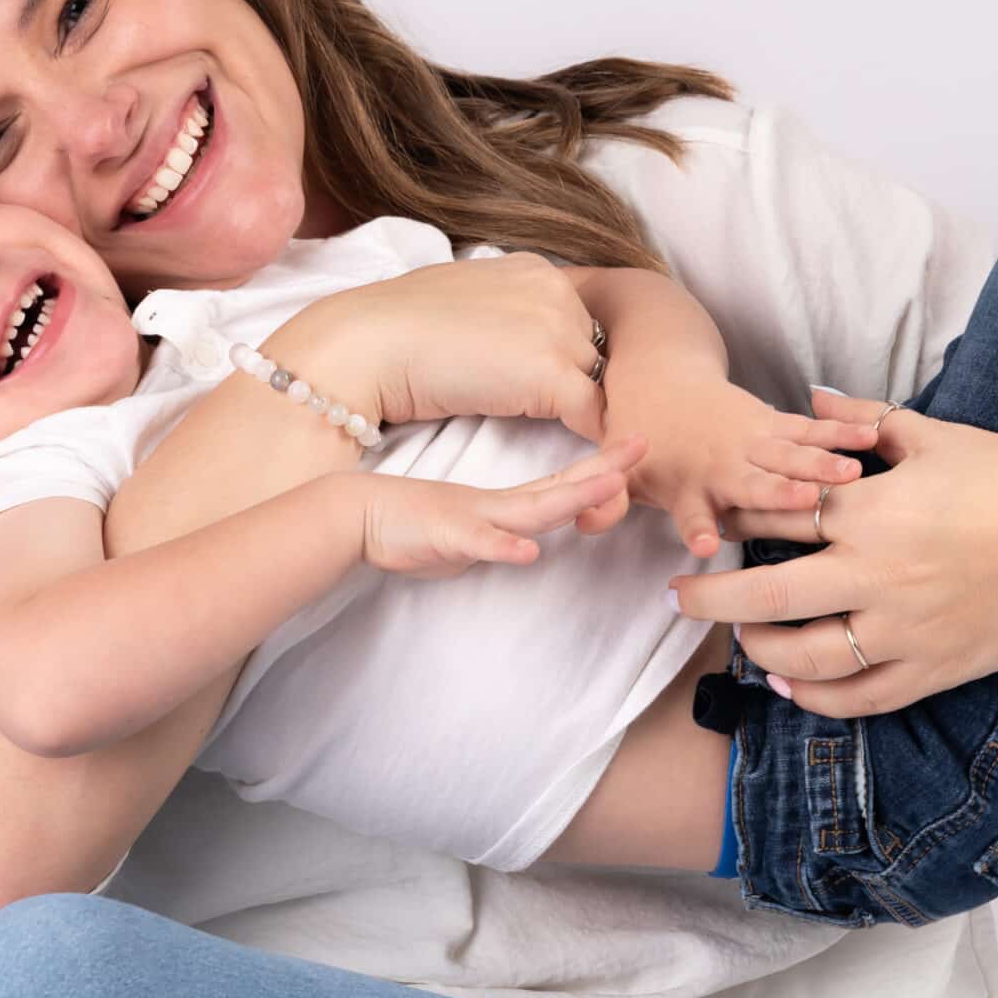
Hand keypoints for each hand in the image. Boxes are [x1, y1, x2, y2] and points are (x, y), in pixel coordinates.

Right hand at [278, 254, 610, 442]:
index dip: (564, 362)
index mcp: (534, 270)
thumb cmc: (393, 330)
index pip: (576, 322)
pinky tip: (575, 461)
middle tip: (564, 425)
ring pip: (602, 384)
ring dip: (587, 415)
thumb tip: (507, 344)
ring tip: (577, 447)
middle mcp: (555, 290)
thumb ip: (499, 317)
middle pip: (595, 351)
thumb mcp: (462, 305)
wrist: (366, 343)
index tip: (549, 394)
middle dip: (579, 387)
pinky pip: (595, 416)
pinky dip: (592, 442)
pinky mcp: (550, 374)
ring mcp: (557, 329)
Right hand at [358, 437, 646, 578]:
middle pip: (559, 489)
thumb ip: (497, 533)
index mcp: (502, 505)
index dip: (600, 467)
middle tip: (643, 444)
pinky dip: (504, 547)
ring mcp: (473, 518)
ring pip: (531, 510)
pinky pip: (479, 544)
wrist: (354, 514)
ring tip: (610, 486)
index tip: (636, 446)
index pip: (560, 485)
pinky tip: (528, 552)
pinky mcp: (446, 537)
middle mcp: (496, 506)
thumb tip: (522, 542)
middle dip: (604, 470)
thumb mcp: (465, 531)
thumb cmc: (407, 524)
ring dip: (572, 499)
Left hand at [610, 374, 882, 557]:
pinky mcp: (774, 423)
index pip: (689, 510)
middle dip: (779, 493)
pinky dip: (840, 431)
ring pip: (791, 453)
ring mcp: (752, 440)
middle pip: (753, 482)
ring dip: (821, 464)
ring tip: (852, 475)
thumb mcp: (620, 472)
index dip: (696, 527)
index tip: (707, 545)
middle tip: (805, 503)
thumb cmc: (643, 439)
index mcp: (685, 482)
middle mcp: (722, 462)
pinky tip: (873, 437)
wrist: (659, 375)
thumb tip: (584, 525)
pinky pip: (810, 428)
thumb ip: (608, 502)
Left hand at [668, 389, 997, 715]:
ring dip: (758, 652)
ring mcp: (906, 628)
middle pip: (768, 598)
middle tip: (676, 598)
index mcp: (874, 510)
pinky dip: (817, 698)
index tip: (705, 525)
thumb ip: (865, 423)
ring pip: (807, 658)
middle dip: (710, 599)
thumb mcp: (938, 436)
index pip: (777, 518)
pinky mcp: (934, 668)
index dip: (733, 521)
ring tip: (738, 640)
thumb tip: (811, 399)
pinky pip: (861, 696)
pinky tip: (790, 687)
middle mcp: (879, 574)